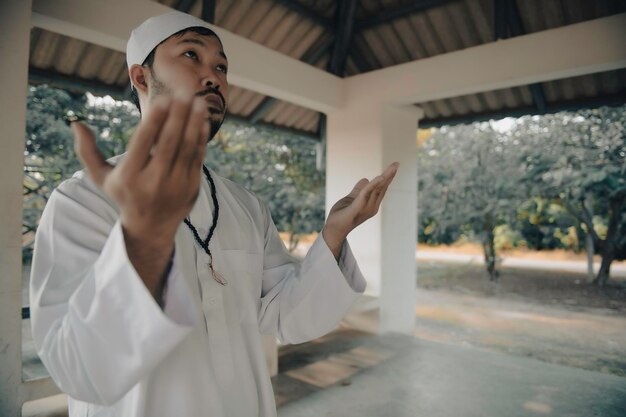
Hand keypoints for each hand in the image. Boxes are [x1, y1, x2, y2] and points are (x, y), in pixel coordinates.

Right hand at [71, 93, 209, 300]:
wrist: (150, 228)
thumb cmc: (124, 195)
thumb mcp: (101, 178)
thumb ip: (88, 151)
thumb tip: (76, 123)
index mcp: (131, 175)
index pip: (144, 143)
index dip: (155, 120)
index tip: (163, 99)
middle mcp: (154, 181)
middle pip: (169, 142)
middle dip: (178, 115)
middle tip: (185, 93)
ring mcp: (176, 185)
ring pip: (187, 148)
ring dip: (194, 123)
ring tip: (198, 101)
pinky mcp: (192, 188)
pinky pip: (198, 159)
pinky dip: (201, 139)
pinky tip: (202, 121)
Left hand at [322, 162, 399, 258]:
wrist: (333, 230)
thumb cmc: (342, 215)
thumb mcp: (351, 198)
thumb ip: (358, 189)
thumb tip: (366, 179)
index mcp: (371, 204)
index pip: (381, 188)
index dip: (387, 177)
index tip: (394, 166)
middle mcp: (372, 207)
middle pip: (382, 188)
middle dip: (390, 175)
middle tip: (397, 163)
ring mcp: (365, 208)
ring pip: (377, 189)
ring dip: (385, 177)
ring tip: (392, 168)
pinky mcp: (357, 208)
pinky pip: (366, 194)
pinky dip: (373, 185)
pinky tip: (380, 177)